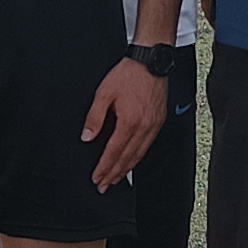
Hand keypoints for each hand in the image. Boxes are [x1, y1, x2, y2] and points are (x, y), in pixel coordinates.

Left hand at [83, 56, 164, 185]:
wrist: (151, 61)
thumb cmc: (128, 74)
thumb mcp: (104, 93)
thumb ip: (95, 117)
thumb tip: (87, 137)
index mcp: (129, 121)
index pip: (114, 152)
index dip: (104, 167)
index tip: (97, 178)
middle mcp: (144, 127)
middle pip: (127, 158)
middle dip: (114, 174)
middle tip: (104, 186)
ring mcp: (154, 125)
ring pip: (139, 155)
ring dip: (126, 169)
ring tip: (116, 179)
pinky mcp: (159, 121)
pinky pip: (148, 146)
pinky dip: (138, 158)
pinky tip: (131, 162)